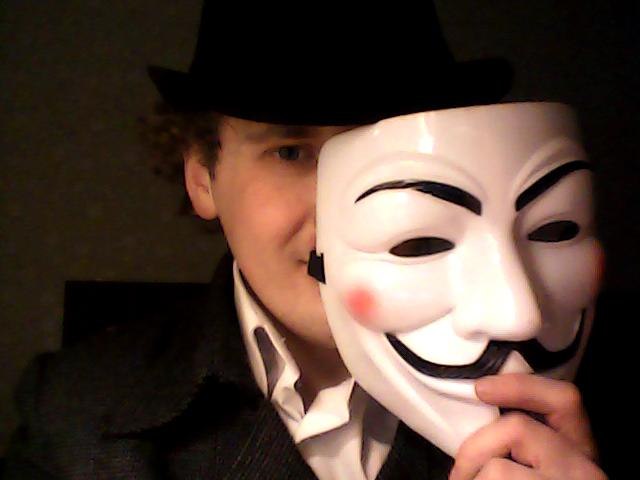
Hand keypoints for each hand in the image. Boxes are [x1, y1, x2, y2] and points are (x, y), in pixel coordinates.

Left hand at [449, 373, 606, 478]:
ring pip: (498, 469)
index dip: (521, 387)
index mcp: (581, 453)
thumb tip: (479, 425)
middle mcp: (583, 470)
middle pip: (516, 428)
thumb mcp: (543, 472)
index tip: (480, 389)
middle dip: (473, 448)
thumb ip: (525, 452)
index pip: (566, 401)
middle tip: (459, 477)